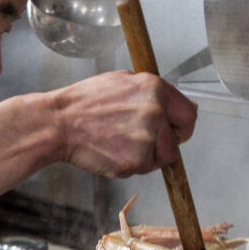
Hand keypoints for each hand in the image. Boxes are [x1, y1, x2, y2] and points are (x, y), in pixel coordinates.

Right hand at [55, 70, 197, 177]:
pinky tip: (112, 150)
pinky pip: (144, 168)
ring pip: (162, 157)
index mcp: (155, 88)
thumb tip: (171, 104)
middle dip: (164, 143)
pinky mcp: (135, 160)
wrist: (59, 123)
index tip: (175, 131)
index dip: (182, 126)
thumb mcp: (122, 81)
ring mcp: (147, 137)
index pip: (189, 114)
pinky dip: (131, 164)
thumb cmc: (85, 102)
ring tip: (120, 143)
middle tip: (141, 140)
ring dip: (147, 155)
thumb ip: (151, 93)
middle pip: (177, 140)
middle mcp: (156, 111)